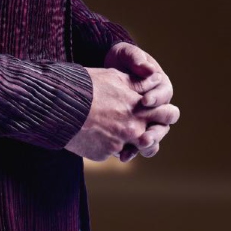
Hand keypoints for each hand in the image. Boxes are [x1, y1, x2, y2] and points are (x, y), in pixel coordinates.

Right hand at [64, 65, 179, 161]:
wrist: (62, 104)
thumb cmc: (88, 86)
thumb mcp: (115, 77)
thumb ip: (138, 83)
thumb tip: (157, 80)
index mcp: (139, 107)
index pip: (168, 115)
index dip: (168, 114)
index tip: (166, 113)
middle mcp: (134, 128)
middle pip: (155, 138)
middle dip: (154, 134)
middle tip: (147, 131)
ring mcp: (120, 144)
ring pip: (133, 149)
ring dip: (130, 144)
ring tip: (118, 133)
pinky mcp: (105, 154)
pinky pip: (111, 151)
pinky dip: (106, 144)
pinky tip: (94, 132)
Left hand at [103, 42, 175, 162]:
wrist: (107, 68)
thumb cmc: (122, 58)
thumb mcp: (128, 54)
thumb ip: (137, 59)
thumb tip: (149, 69)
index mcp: (161, 88)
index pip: (164, 96)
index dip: (156, 99)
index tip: (144, 100)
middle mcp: (158, 107)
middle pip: (163, 123)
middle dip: (155, 131)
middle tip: (144, 136)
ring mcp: (146, 121)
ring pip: (153, 138)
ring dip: (147, 145)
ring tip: (137, 147)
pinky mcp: (132, 130)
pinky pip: (136, 144)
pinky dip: (131, 150)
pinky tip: (122, 155)